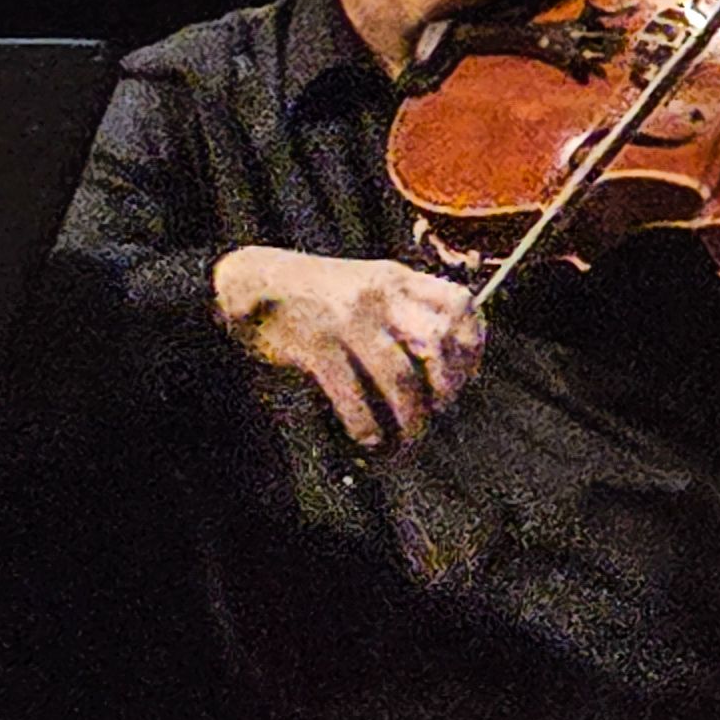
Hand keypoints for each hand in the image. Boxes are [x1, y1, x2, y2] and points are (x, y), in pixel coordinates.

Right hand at [214, 246, 486, 447]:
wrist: (246, 284)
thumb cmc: (309, 292)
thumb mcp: (364, 284)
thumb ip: (401, 309)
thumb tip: (443, 362)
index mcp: (394, 278)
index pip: (460, 304)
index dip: (473, 344)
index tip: (464, 374)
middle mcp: (378, 296)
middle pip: (440, 344)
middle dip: (448, 387)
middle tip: (438, 409)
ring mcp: (347, 321)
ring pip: (402, 380)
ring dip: (412, 421)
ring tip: (407, 441)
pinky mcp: (317, 347)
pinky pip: (355, 398)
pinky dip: (367, 427)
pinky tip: (366, 438)